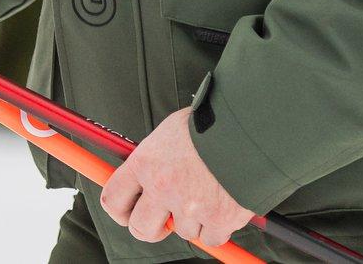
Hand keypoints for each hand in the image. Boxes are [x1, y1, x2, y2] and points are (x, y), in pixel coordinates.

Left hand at [99, 108, 251, 246]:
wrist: (249, 126)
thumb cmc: (210, 123)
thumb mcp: (170, 131)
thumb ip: (155, 158)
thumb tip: (145, 174)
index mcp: (145, 163)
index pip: (113, 199)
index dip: (120, 211)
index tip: (129, 212)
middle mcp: (163, 187)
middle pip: (140, 228)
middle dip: (151, 228)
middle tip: (164, 219)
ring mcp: (190, 206)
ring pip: (183, 231)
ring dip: (193, 220)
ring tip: (208, 191)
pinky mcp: (218, 219)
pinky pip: (211, 238)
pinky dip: (218, 227)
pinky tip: (224, 202)